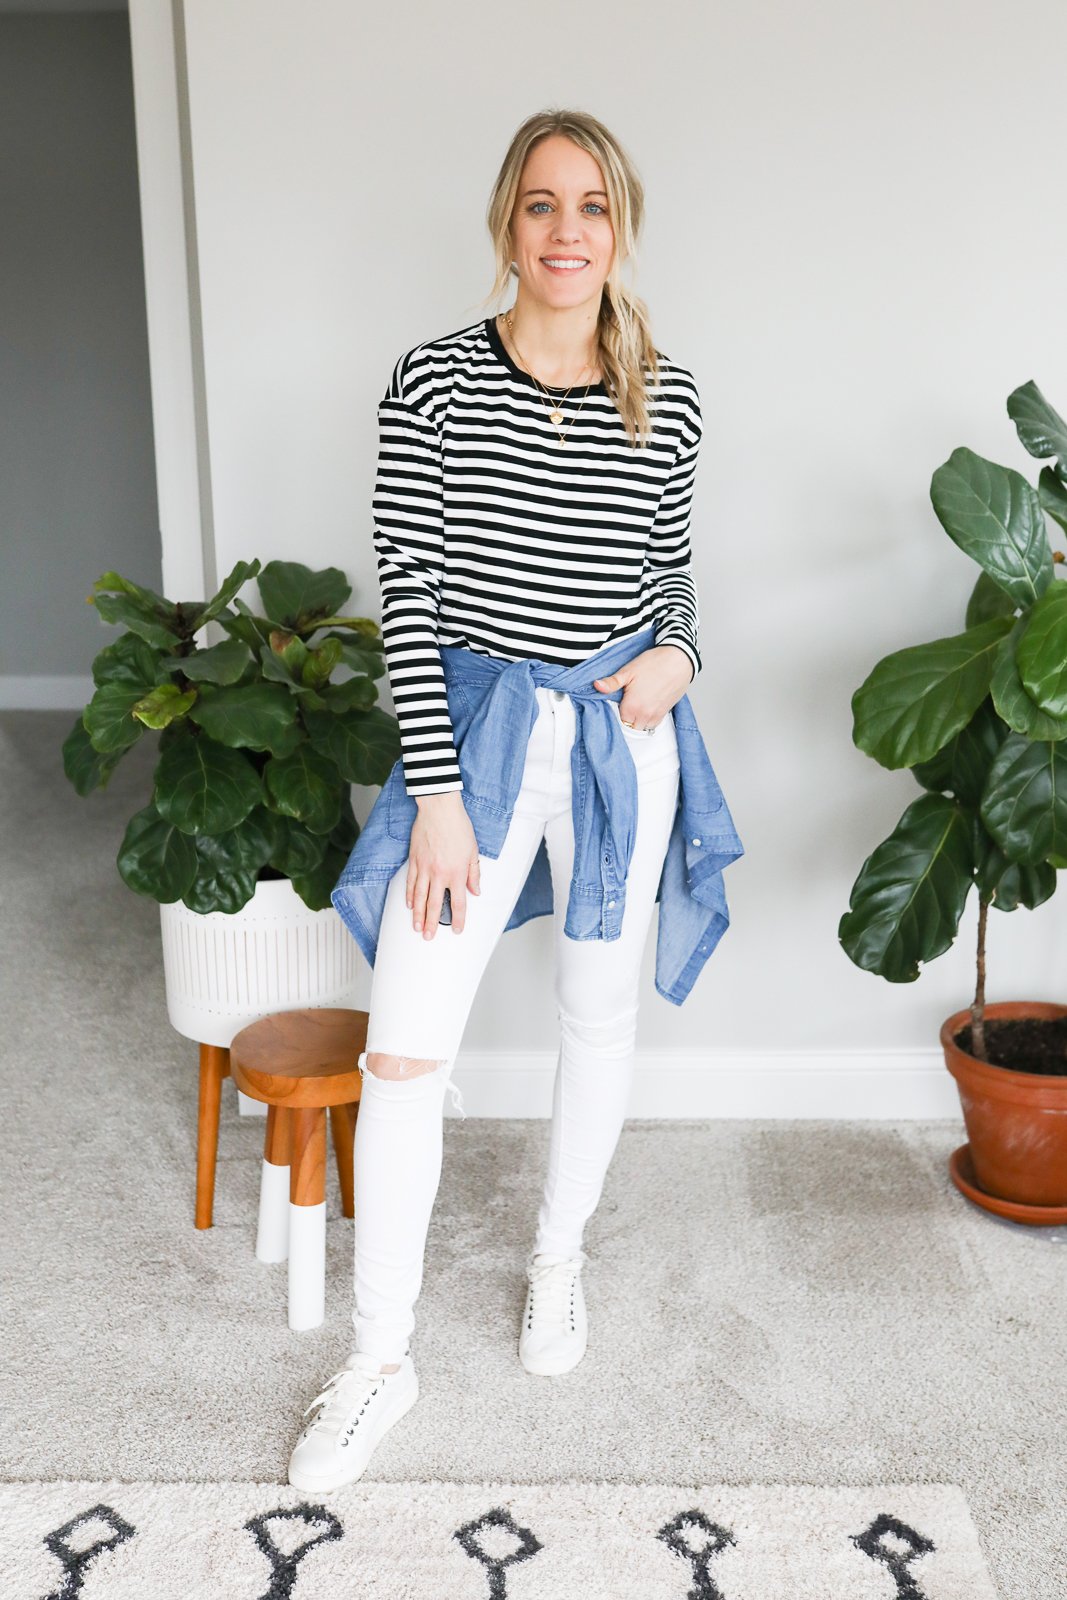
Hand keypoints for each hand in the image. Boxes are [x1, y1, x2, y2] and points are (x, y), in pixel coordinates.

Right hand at [406, 791, 480, 938]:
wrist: (439, 809)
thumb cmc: (458, 827)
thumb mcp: (473, 851)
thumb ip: (474, 873)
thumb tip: (475, 890)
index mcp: (457, 873)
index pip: (459, 903)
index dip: (458, 919)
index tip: (457, 930)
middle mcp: (439, 874)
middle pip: (435, 905)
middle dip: (433, 924)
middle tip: (429, 936)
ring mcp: (424, 868)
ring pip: (420, 898)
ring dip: (418, 915)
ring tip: (417, 927)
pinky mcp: (414, 861)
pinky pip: (411, 883)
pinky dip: (410, 896)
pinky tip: (410, 905)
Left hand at [592, 643, 693, 728]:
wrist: (679, 660)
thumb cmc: (654, 663)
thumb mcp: (628, 671)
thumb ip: (612, 682)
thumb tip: (596, 686)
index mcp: (632, 706)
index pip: (618, 720)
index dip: (617, 711)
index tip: (618, 701)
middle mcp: (644, 715)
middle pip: (629, 727)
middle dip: (626, 718)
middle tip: (626, 703)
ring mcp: (656, 715)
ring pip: (642, 728)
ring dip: (637, 720)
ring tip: (636, 705)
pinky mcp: (666, 713)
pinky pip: (653, 725)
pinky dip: (648, 720)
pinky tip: (646, 707)